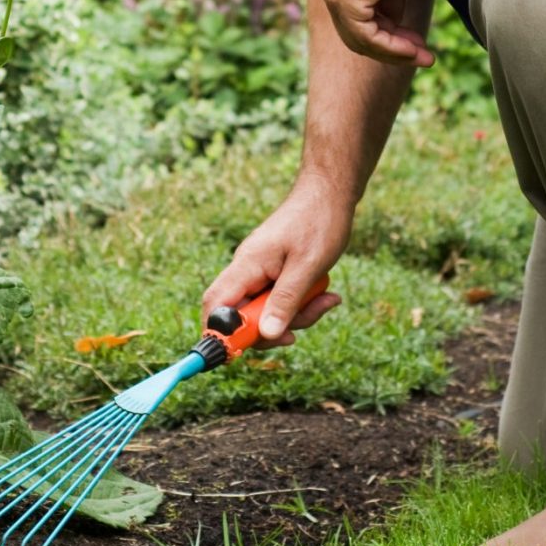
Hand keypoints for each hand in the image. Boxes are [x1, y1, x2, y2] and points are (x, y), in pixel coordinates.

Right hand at [201, 176, 348, 345]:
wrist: (330, 193)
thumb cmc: (319, 223)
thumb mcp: (307, 267)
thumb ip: (285, 302)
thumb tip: (267, 335)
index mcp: (247, 265)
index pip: (215, 305)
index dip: (220, 333)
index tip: (241, 352)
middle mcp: (247, 269)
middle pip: (241, 316)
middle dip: (271, 329)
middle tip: (299, 330)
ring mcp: (260, 271)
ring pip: (265, 311)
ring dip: (295, 315)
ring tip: (326, 299)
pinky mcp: (274, 272)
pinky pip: (280, 299)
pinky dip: (301, 303)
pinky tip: (325, 294)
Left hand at [317, 0, 433, 66]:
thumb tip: (394, 20)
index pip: (355, 14)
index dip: (387, 31)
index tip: (416, 41)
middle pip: (356, 31)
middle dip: (392, 46)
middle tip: (423, 54)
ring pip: (361, 39)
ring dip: (395, 52)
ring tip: (425, 56)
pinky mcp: (347, 0)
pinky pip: (368, 38)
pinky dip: (392, 48)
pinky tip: (415, 50)